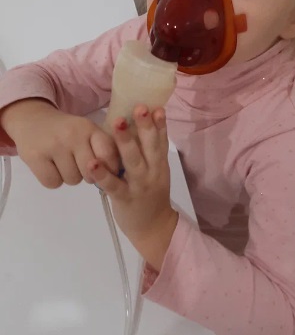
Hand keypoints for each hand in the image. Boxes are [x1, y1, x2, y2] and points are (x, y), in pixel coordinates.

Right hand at [1, 99, 119, 186]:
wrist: (31, 119)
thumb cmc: (65, 130)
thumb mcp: (86, 131)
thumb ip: (102, 147)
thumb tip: (116, 174)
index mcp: (89, 128)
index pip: (107, 153)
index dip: (110, 167)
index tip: (106, 170)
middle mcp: (72, 135)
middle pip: (91, 173)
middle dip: (88, 174)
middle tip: (78, 163)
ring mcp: (53, 146)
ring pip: (72, 180)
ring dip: (69, 176)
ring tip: (62, 162)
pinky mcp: (35, 157)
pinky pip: (54, 183)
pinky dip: (53, 179)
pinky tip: (50, 165)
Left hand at [89, 105, 177, 269]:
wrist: (153, 228)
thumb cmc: (150, 193)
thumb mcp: (155, 170)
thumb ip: (149, 150)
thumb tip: (139, 122)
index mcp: (159, 163)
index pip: (161, 139)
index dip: (159, 123)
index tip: (156, 106)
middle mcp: (152, 171)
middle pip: (150, 146)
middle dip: (144, 126)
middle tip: (139, 107)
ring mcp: (139, 185)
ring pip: (133, 161)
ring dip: (125, 142)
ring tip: (117, 123)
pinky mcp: (124, 198)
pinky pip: (113, 185)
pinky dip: (103, 174)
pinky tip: (93, 163)